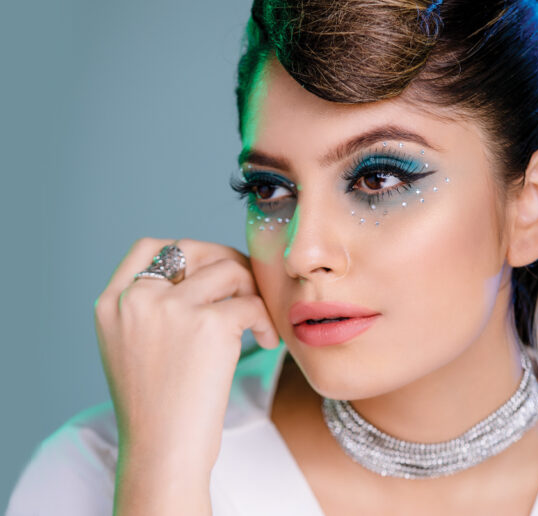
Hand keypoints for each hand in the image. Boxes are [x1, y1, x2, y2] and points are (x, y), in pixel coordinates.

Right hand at [94, 237, 279, 483]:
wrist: (163, 451)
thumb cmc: (155, 403)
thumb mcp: (129, 344)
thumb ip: (149, 305)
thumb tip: (202, 270)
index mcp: (112, 303)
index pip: (149, 247)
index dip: (186, 252)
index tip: (209, 271)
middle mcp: (137, 299)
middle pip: (194, 249)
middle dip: (226, 262)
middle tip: (245, 287)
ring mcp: (172, 308)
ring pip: (229, 268)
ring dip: (251, 289)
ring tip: (256, 320)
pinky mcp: (208, 324)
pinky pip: (251, 301)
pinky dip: (265, 318)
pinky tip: (264, 341)